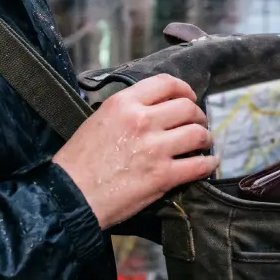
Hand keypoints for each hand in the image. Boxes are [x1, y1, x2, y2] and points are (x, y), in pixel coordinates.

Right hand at [53, 74, 217, 228]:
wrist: (70, 196)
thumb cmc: (78, 162)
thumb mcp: (98, 120)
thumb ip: (127, 110)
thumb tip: (152, 109)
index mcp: (123, 104)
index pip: (166, 83)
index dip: (184, 89)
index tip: (189, 97)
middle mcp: (142, 121)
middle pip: (188, 108)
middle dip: (198, 115)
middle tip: (197, 123)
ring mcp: (155, 148)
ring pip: (198, 134)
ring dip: (205, 138)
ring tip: (204, 142)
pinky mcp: (163, 176)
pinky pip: (199, 165)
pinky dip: (209, 164)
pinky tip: (209, 163)